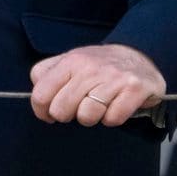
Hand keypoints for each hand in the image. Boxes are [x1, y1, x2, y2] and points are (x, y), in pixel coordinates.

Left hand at [30, 43, 164, 126]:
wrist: (140, 56)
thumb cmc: (98, 65)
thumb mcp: (70, 60)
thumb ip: (48, 73)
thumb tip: (35, 96)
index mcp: (70, 61)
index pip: (41, 93)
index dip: (41, 111)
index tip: (48, 114)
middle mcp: (90, 68)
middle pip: (61, 109)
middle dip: (67, 115)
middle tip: (77, 108)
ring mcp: (113, 78)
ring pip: (86, 116)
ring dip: (92, 117)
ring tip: (98, 105)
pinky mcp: (134, 89)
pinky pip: (113, 119)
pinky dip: (113, 118)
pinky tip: (116, 105)